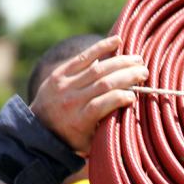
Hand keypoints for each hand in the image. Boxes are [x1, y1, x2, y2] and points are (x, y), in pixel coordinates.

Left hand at [30, 36, 148, 156]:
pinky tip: (117, 41)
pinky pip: (84, 57)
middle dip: (128, 76)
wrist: (39, 128)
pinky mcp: (60, 72)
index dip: (121, 97)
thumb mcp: (89, 142)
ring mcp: (64, 85)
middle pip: (104, 84)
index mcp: (79, 121)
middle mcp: (71, 101)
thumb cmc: (72, 138)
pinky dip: (101, 47)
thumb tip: (132, 111)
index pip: (102, 104)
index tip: (135, 96)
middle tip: (144, 72)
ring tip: (137, 60)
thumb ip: (107, 128)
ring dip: (121, 62)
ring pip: (98, 69)